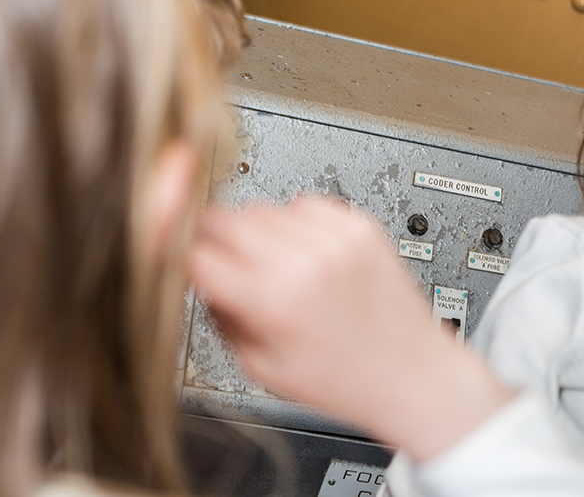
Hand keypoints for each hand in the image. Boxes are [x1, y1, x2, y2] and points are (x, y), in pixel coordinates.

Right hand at [188, 197, 511, 460]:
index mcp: (274, 300)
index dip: (175, 253)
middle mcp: (304, 259)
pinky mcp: (358, 224)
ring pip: (261, 206)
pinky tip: (302, 254)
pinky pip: (303, 203)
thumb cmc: (343, 380)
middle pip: (223, 218)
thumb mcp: (261, 367)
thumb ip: (220, 315)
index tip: (170, 255)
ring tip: (269, 266)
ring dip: (251, 230)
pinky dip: (292, 223)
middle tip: (216, 262)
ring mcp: (335, 237)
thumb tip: (195, 274)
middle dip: (209, 238)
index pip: (194, 252)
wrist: (413, 373)